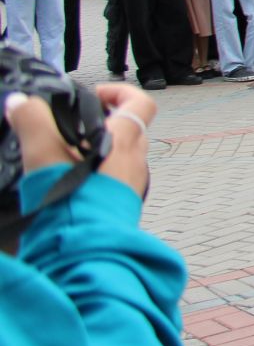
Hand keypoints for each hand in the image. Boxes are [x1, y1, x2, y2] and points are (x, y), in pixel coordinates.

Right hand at [5, 83, 156, 196]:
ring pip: (121, 156)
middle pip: (130, 129)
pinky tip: (66, 182)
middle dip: (102, 123)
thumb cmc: (72, 200)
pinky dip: (95, 173)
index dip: (119, 92)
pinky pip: (114, 180)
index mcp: (125, 141)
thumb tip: (20, 101)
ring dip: (96, 149)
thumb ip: (32, 121)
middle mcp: (136, 162)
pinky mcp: (121, 206)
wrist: (85, 253)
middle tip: (69, 128)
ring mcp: (132, 185)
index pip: (141, 102)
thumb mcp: (44, 153)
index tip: (92, 96)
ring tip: (61, 155)